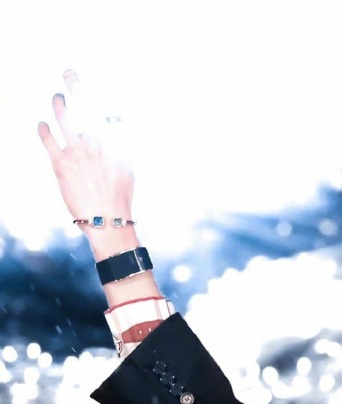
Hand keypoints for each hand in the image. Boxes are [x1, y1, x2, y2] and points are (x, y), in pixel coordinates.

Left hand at [38, 70, 133, 223]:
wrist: (108, 220)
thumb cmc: (119, 198)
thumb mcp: (127, 169)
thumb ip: (121, 148)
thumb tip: (118, 134)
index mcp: (114, 143)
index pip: (105, 108)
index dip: (97, 93)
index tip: (91, 83)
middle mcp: (95, 142)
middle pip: (84, 105)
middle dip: (75, 85)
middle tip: (69, 74)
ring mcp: (77, 152)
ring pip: (64, 117)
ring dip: (59, 104)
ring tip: (57, 99)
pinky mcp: (60, 164)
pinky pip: (48, 138)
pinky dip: (44, 128)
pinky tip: (42, 124)